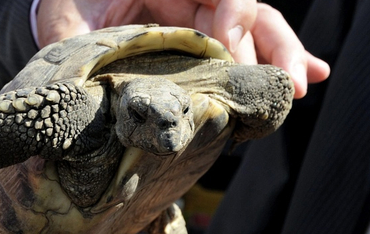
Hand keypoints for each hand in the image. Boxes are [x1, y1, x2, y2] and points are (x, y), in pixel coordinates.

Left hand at [36, 0, 329, 97]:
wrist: (64, 16)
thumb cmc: (65, 11)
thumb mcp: (69, 22)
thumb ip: (81, 39)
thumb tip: (100, 85)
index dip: (232, 19)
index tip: (228, 57)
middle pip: (247, 10)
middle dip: (273, 45)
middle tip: (291, 83)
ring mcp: (198, 17)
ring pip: (253, 30)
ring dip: (281, 58)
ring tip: (301, 87)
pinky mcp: (199, 41)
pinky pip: (242, 47)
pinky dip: (270, 61)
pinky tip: (304, 78)